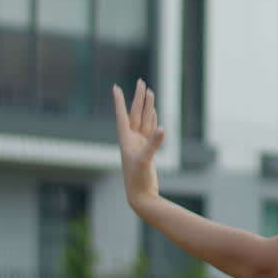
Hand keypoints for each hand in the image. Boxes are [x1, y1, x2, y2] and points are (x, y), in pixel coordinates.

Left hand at [112, 80, 164, 211]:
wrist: (141, 196)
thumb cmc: (138, 180)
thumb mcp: (146, 160)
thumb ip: (153, 144)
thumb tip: (162, 128)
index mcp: (126, 140)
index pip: (122, 116)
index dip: (119, 102)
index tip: (115, 87)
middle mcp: (131, 139)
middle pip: (135, 114)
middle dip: (138, 98)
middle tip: (141, 81)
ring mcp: (140, 144)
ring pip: (143, 120)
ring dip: (147, 106)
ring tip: (149, 92)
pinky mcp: (147, 149)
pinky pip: (150, 130)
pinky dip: (152, 119)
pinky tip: (153, 112)